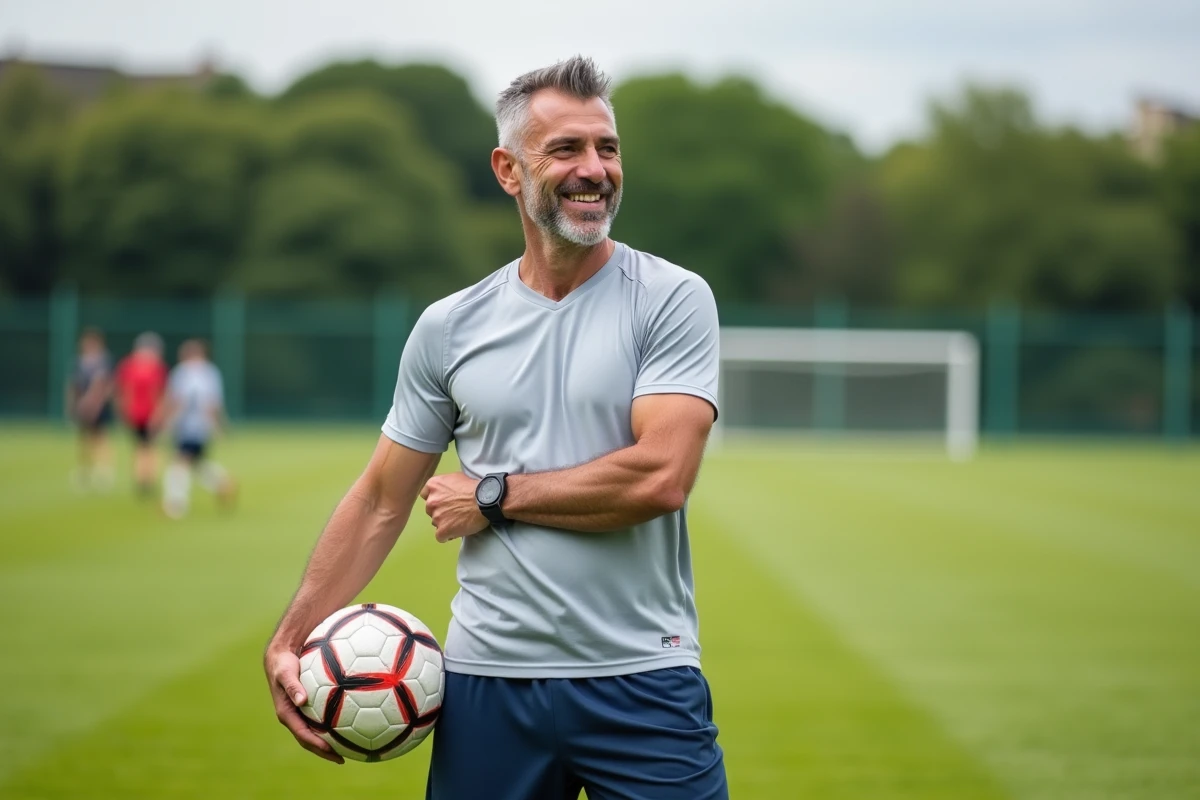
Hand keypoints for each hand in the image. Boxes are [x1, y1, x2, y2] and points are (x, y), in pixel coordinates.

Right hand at [264, 645, 343, 763]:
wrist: (280, 657)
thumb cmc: (282, 665)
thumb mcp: (285, 674)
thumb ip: (293, 686)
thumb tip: (301, 700)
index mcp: (287, 714)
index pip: (302, 734)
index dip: (316, 744)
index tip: (330, 750)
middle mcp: (294, 717)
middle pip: (309, 740)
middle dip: (324, 751)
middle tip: (342, 759)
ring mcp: (300, 713)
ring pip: (315, 733)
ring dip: (328, 743)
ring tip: (348, 749)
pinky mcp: (306, 707)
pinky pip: (319, 720)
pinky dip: (331, 726)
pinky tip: (348, 725)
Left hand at [420, 472, 489, 542]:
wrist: (486, 500)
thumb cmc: (475, 488)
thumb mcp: (457, 477)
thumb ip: (446, 484)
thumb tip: (445, 490)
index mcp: (433, 485)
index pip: (425, 495)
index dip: (436, 499)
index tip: (444, 501)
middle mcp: (431, 501)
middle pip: (431, 510)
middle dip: (440, 511)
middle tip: (454, 512)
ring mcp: (436, 516)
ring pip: (436, 523)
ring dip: (445, 523)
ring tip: (459, 521)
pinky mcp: (442, 530)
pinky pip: (440, 537)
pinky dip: (448, 535)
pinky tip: (457, 531)